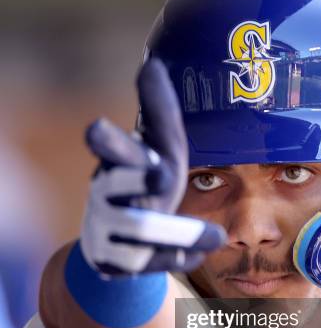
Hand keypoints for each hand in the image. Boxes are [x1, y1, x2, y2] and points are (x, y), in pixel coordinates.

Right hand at [80, 58, 225, 273]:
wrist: (115, 242)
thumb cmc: (142, 182)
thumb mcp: (156, 148)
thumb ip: (158, 113)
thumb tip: (152, 64)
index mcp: (118, 162)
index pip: (110, 146)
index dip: (108, 140)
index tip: (96, 128)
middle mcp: (106, 194)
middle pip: (114, 185)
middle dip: (137, 178)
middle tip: (164, 175)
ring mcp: (108, 229)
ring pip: (140, 229)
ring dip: (182, 231)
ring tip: (217, 238)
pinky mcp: (117, 263)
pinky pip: (152, 262)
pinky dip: (178, 258)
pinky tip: (196, 257)